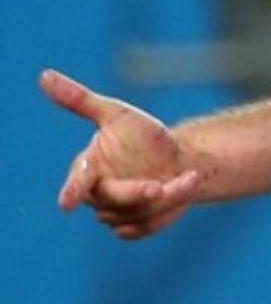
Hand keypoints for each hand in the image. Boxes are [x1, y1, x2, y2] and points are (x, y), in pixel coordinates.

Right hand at [40, 69, 200, 238]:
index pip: (78, 181)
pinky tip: (182, 192)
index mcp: (89, 167)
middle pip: (114, 199)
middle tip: (162, 185)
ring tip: (192, 176)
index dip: (73, 190)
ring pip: (136, 213)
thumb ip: (81, 100)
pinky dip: (167, 213)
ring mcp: (117, 212)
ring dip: (167, 197)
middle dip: (138, 192)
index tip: (66, 203)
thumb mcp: (117, 113)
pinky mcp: (136, 225)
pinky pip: (147, 228)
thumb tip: (44, 75)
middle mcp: (100, 193)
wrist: (178, 157)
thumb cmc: (143, 135)